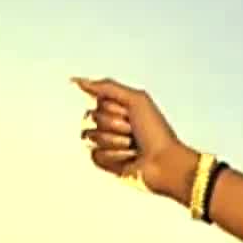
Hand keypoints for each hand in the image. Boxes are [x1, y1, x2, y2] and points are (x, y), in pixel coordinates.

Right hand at [73, 77, 200, 204]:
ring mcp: (107, 143)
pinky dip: (114, 156)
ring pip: (90, 137)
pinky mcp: (105, 162)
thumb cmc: (156, 131)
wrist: (164, 161)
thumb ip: (107, 87)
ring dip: (115, 141)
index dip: (114, 108)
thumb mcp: (136, 99)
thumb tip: (78, 80)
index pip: (97, 102)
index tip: (131, 114)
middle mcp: (110, 124)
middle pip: (90, 118)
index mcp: (118, 108)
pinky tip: (129, 158)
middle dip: (114, 125)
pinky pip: (95, 155)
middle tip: (133, 131)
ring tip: (132, 146)